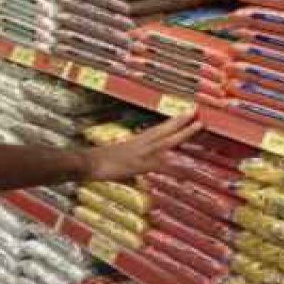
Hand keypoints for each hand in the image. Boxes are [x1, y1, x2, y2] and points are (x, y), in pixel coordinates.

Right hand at [83, 113, 202, 181]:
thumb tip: (129, 170)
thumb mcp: (115, 159)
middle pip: (164, 129)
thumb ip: (127, 163)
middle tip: (195, 110)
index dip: (171, 123)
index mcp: (135, 141)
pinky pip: (160, 166)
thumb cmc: (96, 162)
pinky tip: (186, 173)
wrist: (85, 162)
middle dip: (180, 120)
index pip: (157, 129)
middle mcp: (140, 143)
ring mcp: (140, 153)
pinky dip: (173, 169)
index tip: (184, 115)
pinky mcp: (138, 164)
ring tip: (197, 124)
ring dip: (182, 133)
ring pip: (166, 140)